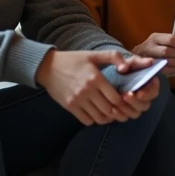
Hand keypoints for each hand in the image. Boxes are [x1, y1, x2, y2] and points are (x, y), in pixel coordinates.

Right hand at [35, 50, 157, 125]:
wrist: (48, 67)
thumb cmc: (73, 60)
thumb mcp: (94, 55)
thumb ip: (113, 57)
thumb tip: (126, 69)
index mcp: (96, 78)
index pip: (116, 98)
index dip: (124, 102)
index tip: (127, 101)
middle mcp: (87, 91)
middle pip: (109, 110)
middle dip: (118, 111)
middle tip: (121, 109)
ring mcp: (77, 100)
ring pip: (99, 117)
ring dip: (107, 117)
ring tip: (110, 112)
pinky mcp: (69, 106)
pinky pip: (86, 120)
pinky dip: (94, 120)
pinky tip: (96, 113)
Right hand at [132, 33, 174, 74]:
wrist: (138, 55)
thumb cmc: (153, 47)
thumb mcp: (160, 40)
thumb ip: (171, 41)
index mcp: (155, 37)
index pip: (170, 39)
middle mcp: (150, 47)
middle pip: (168, 51)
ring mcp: (149, 58)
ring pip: (166, 61)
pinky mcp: (150, 68)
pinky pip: (164, 70)